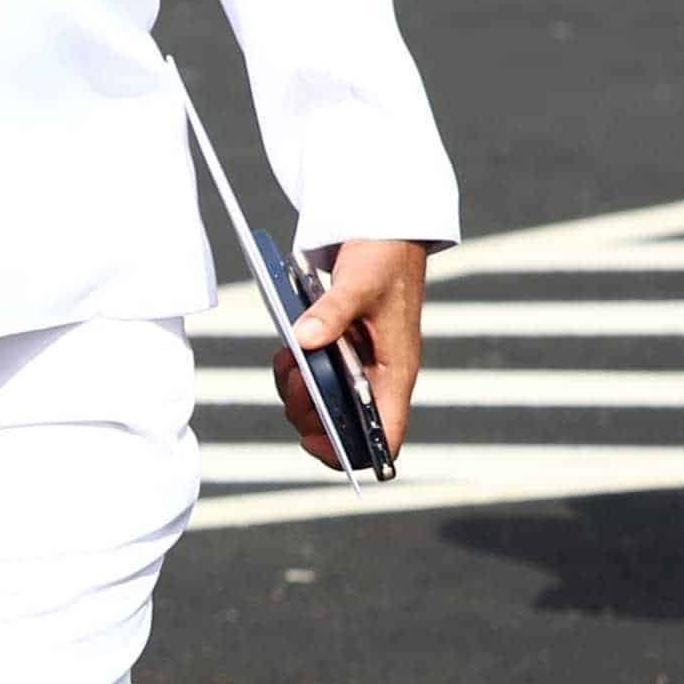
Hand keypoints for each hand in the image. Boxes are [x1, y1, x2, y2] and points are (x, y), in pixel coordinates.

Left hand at [278, 240, 428, 469]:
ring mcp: (361, 365)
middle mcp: (380, 376)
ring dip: (298, 392)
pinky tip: (287, 352)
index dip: (352, 453)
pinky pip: (314, 377)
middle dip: (310, 413)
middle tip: (294, 381)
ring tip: (287, 361)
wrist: (384, 231)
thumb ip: (332, 312)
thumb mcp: (358, 282)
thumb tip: (302, 342)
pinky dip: (295, 371)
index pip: (385, 436)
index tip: (314, 440)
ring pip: (324, 403)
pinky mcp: (342, 349)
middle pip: (345, 425)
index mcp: (397, 372)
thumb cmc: (384, 258)